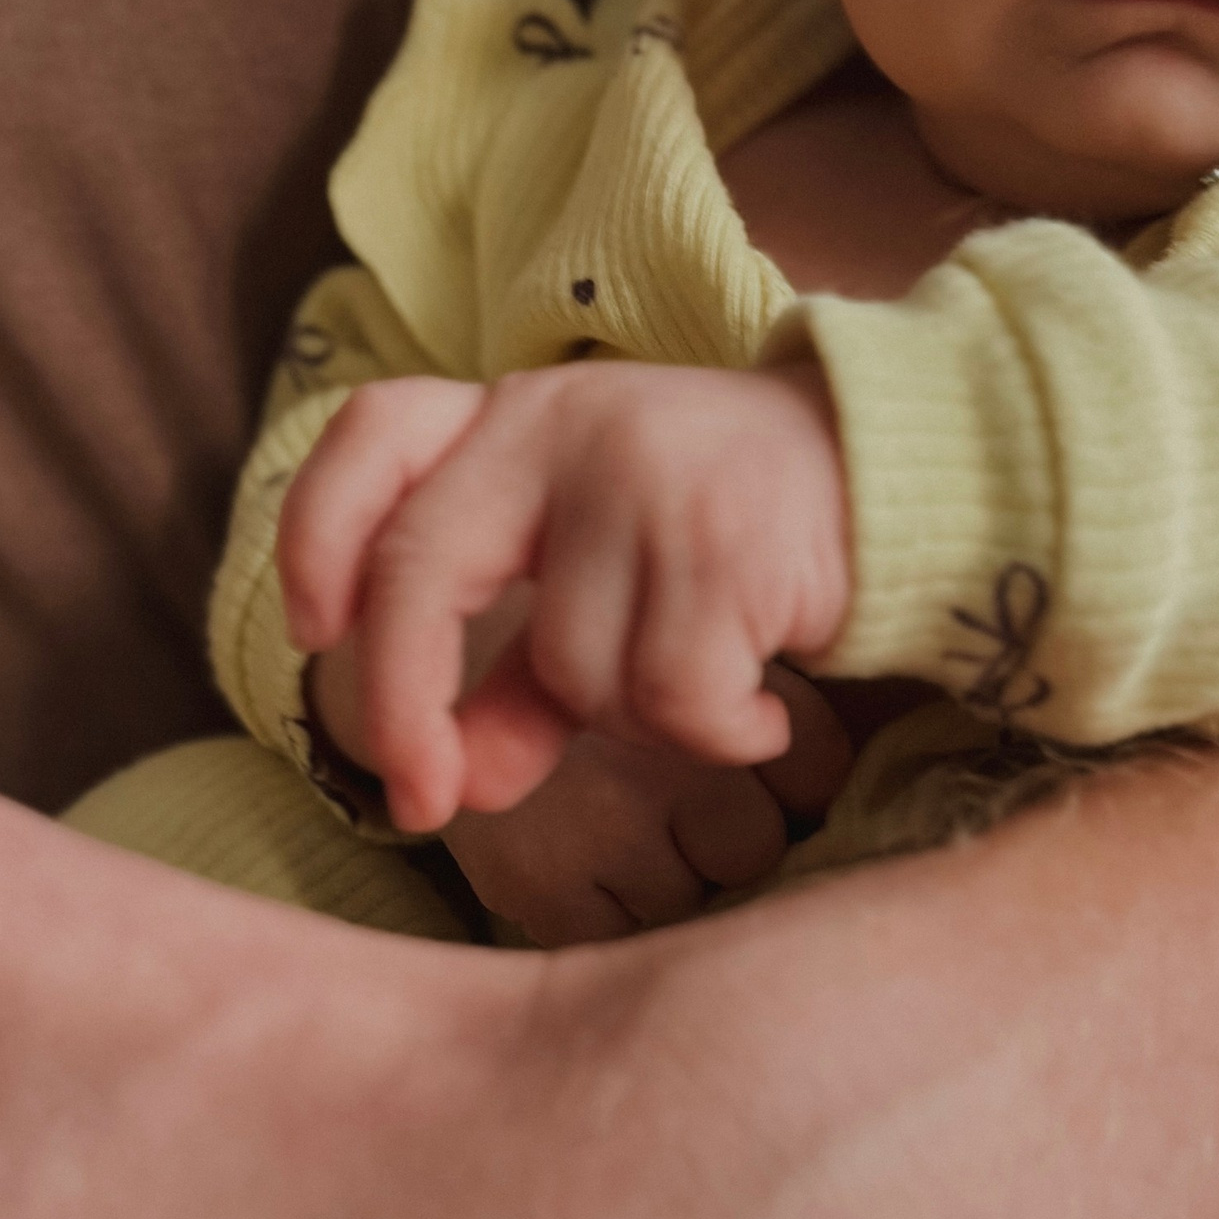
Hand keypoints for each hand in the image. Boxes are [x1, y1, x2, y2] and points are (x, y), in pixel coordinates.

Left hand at [279, 361, 851, 832]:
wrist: (906, 482)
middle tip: (424, 802)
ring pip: (570, 667)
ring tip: (713, 687)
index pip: (374, 434)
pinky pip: (674, 699)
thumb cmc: (733, 540)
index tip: (311, 633)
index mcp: (515, 415)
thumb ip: (524, 678)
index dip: (316, 532)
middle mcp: (562, 424)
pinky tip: (763, 715)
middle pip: (420, 569)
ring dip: (639, 721)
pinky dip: (720, 735)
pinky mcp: (724, 539)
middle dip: (403, 706)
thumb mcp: (608, 586)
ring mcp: (642, 475)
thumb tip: (458, 785)